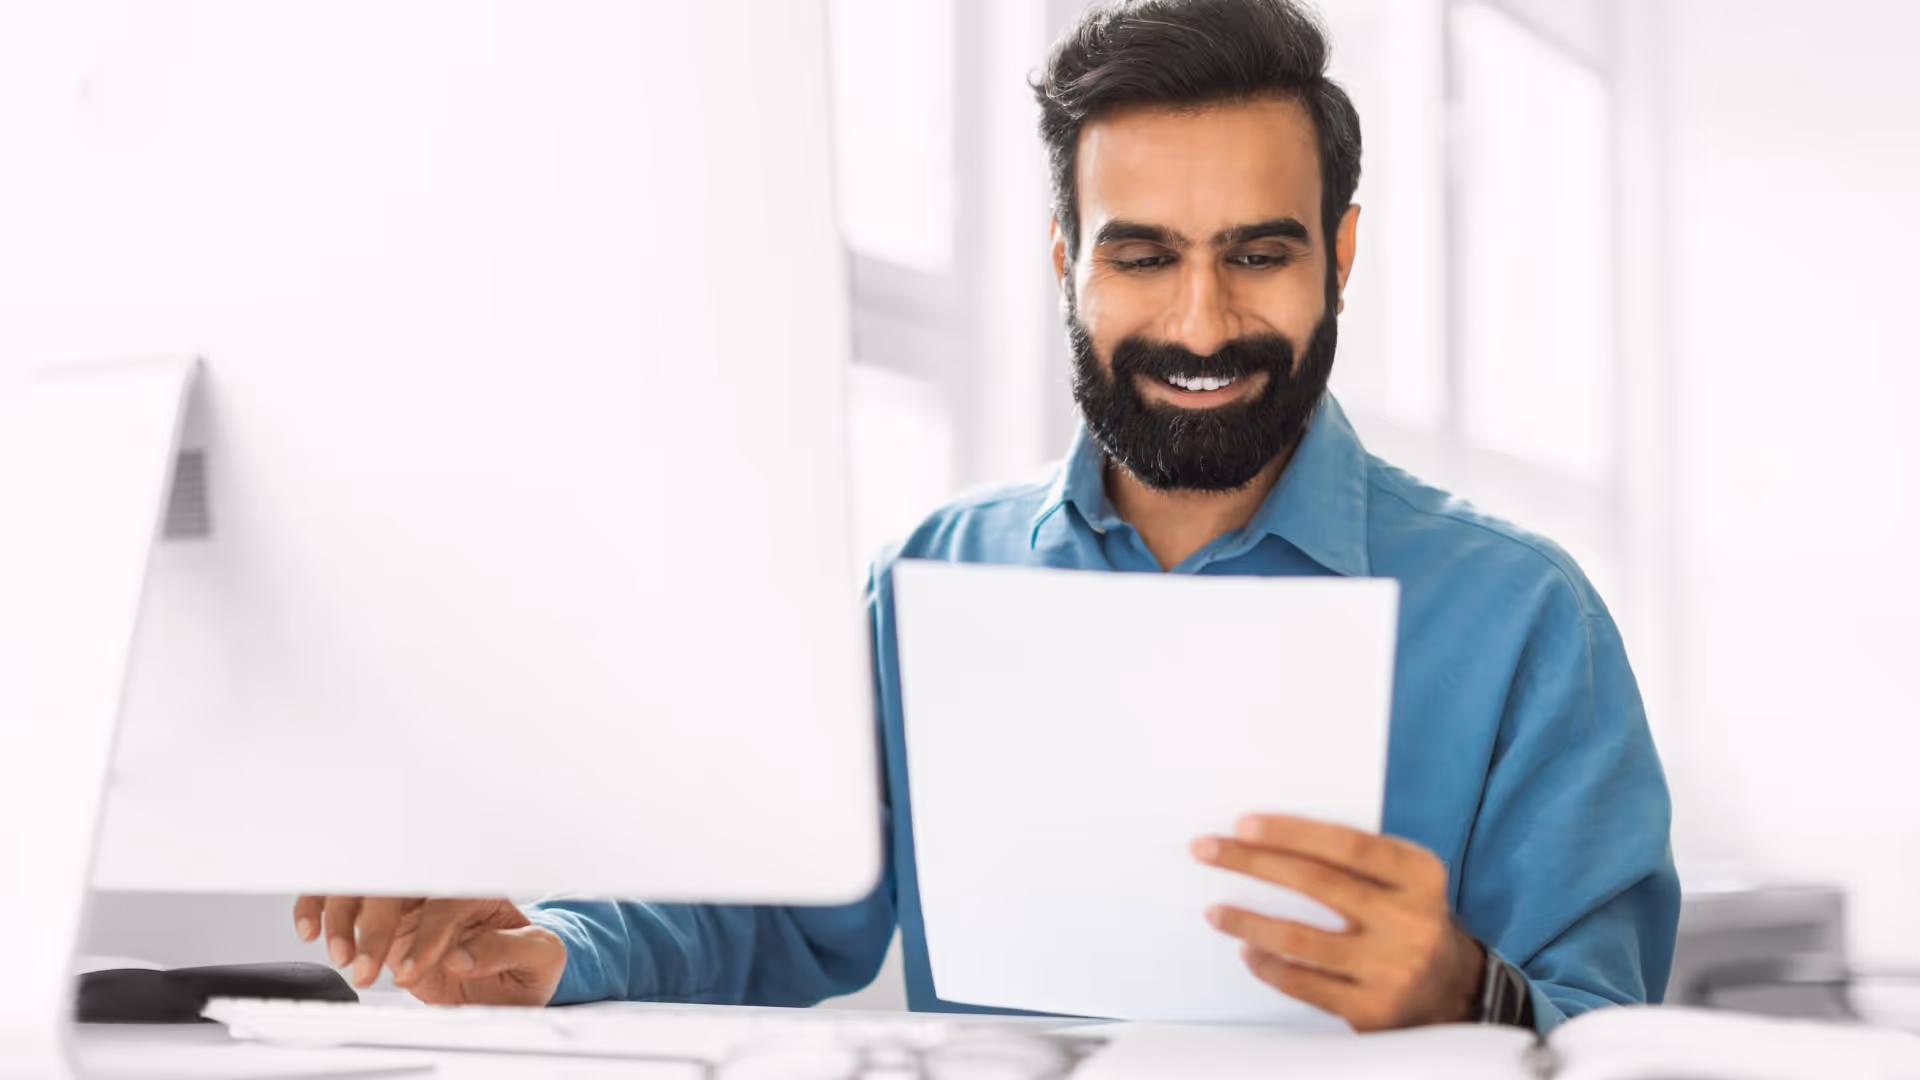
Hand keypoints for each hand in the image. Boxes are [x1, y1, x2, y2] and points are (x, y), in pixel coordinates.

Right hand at [293, 895, 565, 1005]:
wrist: (514, 979)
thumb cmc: (530, 960)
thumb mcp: (541, 956)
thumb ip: (506, 950)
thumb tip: (462, 956)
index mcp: (483, 889)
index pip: (446, 901)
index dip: (426, 935)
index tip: (411, 970)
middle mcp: (441, 887)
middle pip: (397, 884)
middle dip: (373, 926)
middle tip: (364, 968)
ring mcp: (410, 900)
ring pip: (363, 885)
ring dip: (341, 917)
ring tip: (341, 956)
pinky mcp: (386, 917)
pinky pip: (345, 899)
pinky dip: (321, 907)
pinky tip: (311, 930)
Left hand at [1192, 815, 1485, 1030]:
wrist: (1450, 988)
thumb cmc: (1405, 915)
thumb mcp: (1402, 877)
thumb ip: (1355, 856)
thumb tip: (1268, 834)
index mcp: (1419, 875)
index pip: (1348, 844)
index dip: (1292, 832)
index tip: (1243, 824)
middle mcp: (1410, 920)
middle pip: (1316, 883)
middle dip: (1252, 862)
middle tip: (1207, 850)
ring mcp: (1391, 968)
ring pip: (1301, 939)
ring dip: (1247, 921)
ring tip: (1214, 910)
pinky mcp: (1371, 1008)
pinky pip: (1304, 983)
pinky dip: (1268, 965)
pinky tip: (1247, 950)